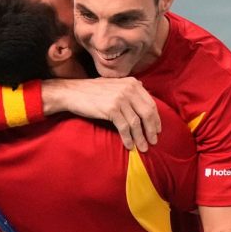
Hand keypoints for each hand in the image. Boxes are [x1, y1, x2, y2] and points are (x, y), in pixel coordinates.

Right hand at [45, 78, 160, 151]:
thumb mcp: (114, 84)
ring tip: (143, 148)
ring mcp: (120, 99)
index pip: (151, 103)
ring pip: (136, 123)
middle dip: (151, 130)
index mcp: (132, 83)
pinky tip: (129, 146)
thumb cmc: (93, 91)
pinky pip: (124, 127)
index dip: (156, 119)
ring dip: (141, 138)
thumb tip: (144, 92)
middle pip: (147, 113)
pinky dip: (128, 138)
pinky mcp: (111, 109)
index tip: (157, 130)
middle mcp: (129, 89)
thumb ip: (129, 88)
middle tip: (154, 142)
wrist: (73, 92)